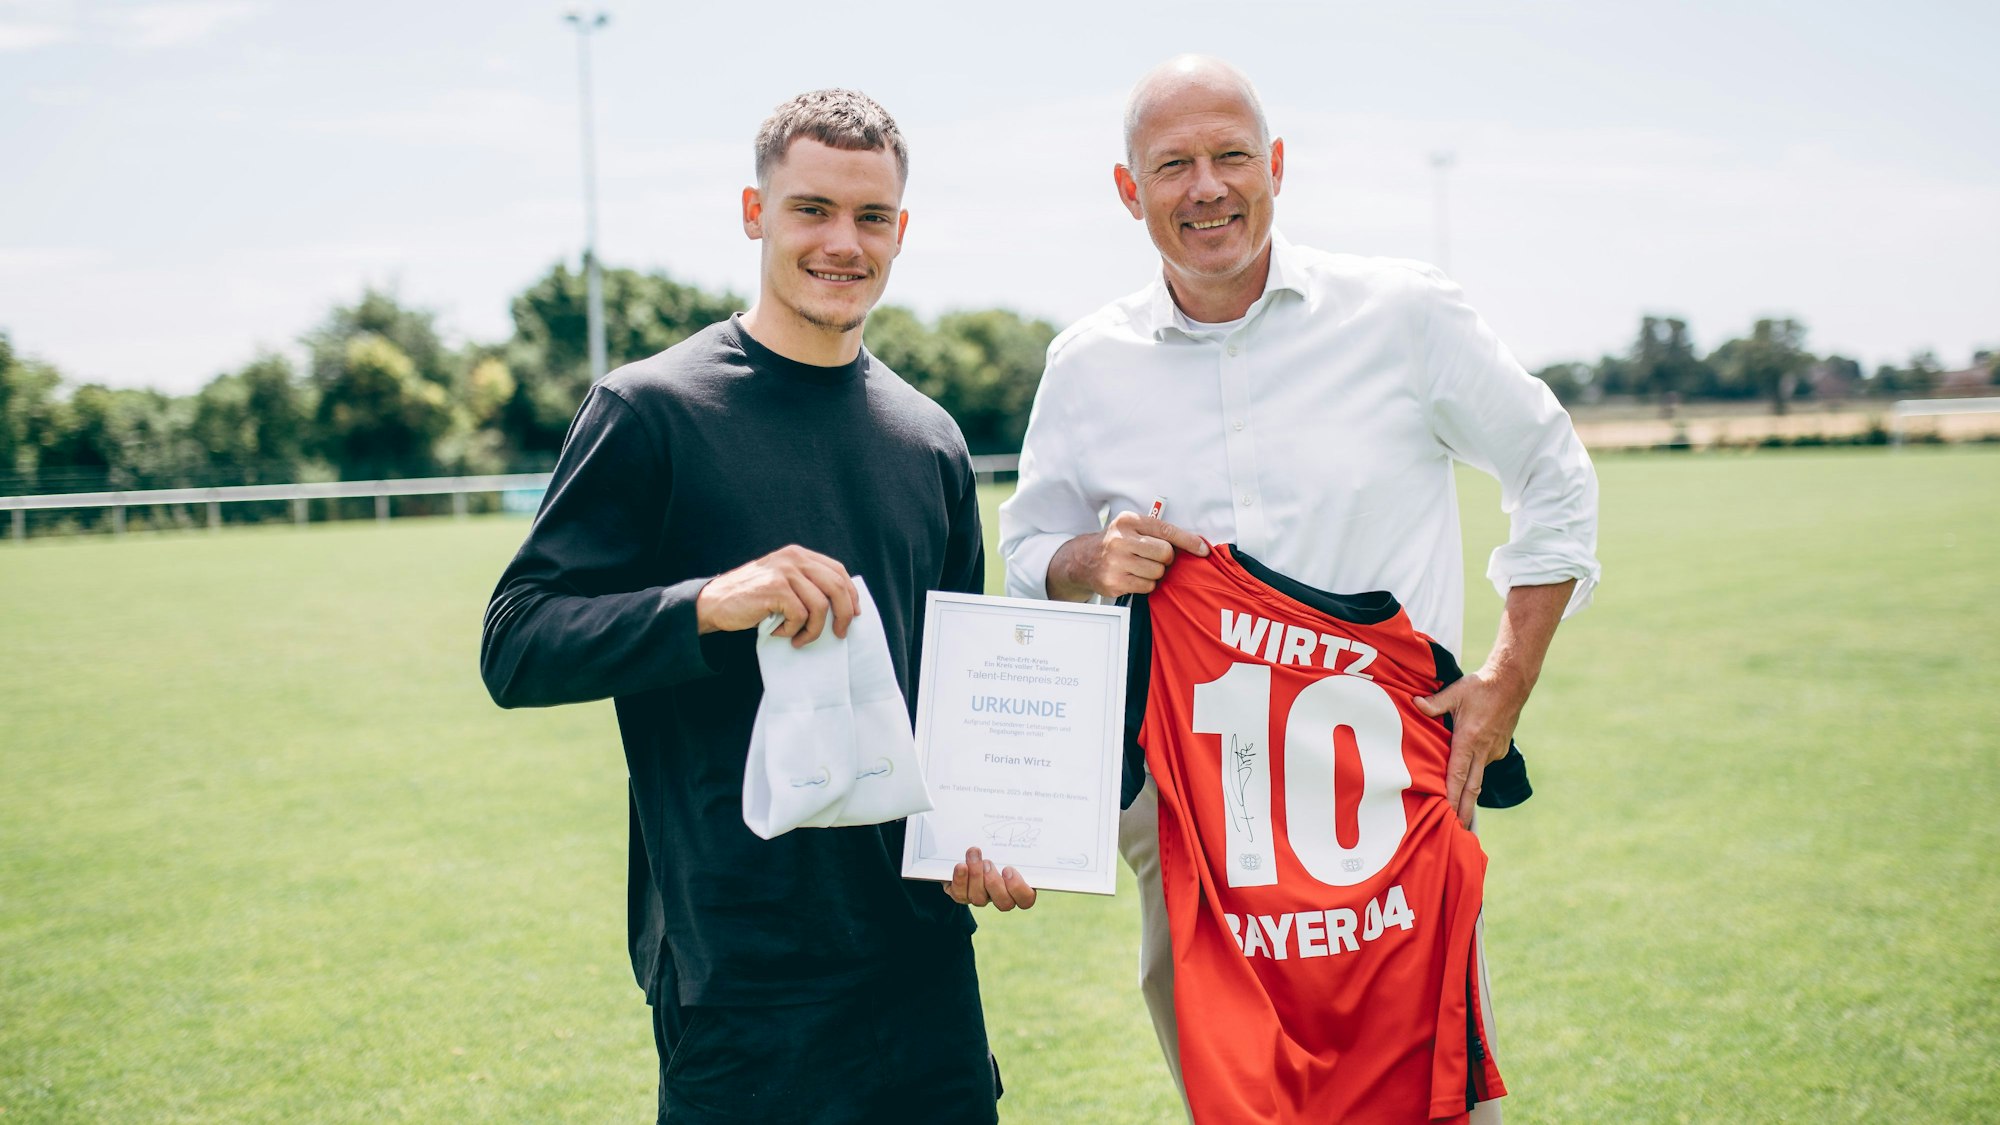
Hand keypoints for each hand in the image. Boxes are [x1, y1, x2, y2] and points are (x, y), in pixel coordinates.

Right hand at [695, 545, 858, 647]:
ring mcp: (784, 572)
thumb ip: (806, 583)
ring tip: (799, 638)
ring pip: (820, 606)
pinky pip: (800, 616)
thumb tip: (842, 604)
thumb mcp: (782, 582)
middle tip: (839, 633)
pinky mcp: (775, 589)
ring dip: (813, 630)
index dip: (851, 594)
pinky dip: (792, 630)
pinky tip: (778, 631)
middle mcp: (794, 559)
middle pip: (836, 587)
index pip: (838, 571)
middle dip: (843, 614)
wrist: (714, 602)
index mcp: (799, 555)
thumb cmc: (751, 598)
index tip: (854, 614)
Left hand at [942, 847, 1036, 910]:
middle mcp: (1001, 896)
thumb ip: (1014, 839)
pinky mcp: (962, 895)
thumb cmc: (995, 844)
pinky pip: (960, 895)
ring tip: (973, 855)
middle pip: (1004, 903)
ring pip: (980, 899)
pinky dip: (960, 880)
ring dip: (976, 876)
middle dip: (994, 883)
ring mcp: (981, 897)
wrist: (966, 847)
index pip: (1026, 899)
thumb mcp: (1006, 841)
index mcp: (1018, 885)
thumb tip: (1023, 822)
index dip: (1018, 888)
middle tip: (988, 862)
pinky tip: (961, 865)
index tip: (1008, 868)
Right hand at [1047, 510, 1207, 600]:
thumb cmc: (1117, 543)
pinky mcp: (1114, 582)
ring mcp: (1115, 563)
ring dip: (1155, 573)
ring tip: (1141, 567)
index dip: (1188, 541)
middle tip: (1156, 558)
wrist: (1084, 559)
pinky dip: (1145, 584)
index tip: (1203, 549)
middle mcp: (1120, 540)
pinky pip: (1147, 586)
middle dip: (1165, 559)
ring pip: (1157, 572)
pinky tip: (1133, 577)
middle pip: (1164, 553)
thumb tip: (1195, 545)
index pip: (1165, 530)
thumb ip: (1157, 532)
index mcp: (1128, 521)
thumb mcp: (1132, 527)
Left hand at [1415, 670, 1527, 827]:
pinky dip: (1475, 770)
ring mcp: (1493, 751)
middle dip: (1465, 812)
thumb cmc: (1481, 687)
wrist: (1512, 682)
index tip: (1449, 817)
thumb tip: (1415, 704)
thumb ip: (1434, 703)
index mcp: (1468, 740)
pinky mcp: (1499, 748)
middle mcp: (1483, 750)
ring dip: (1468, 794)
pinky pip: (1483, 763)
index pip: (1457, 776)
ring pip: (1477, 776)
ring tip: (1460, 813)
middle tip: (1458, 833)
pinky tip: (1468, 773)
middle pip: (1472, 788)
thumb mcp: (1455, 692)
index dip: (1452, 798)